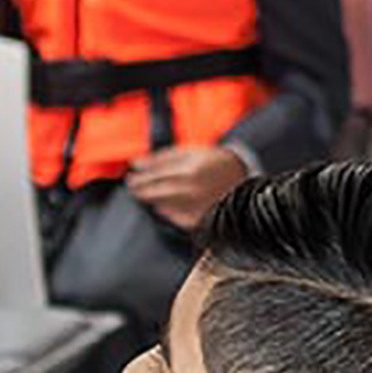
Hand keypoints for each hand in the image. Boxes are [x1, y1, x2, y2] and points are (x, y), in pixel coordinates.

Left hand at [127, 141, 252, 233]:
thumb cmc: (213, 161)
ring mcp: (195, 208)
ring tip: (150, 194)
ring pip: (161, 207)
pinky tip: (166, 204)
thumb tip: (135, 164)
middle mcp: (191, 192)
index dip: (138, 179)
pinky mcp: (199, 221)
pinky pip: (174, 218)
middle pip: (154, 195)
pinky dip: (167, 211)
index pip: (152, 178)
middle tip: (134, 187)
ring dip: (152, 200)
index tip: (130, 178)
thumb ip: (161, 157)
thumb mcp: (189, 152)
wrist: (241, 176)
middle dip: (140, 191)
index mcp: (188, 172)